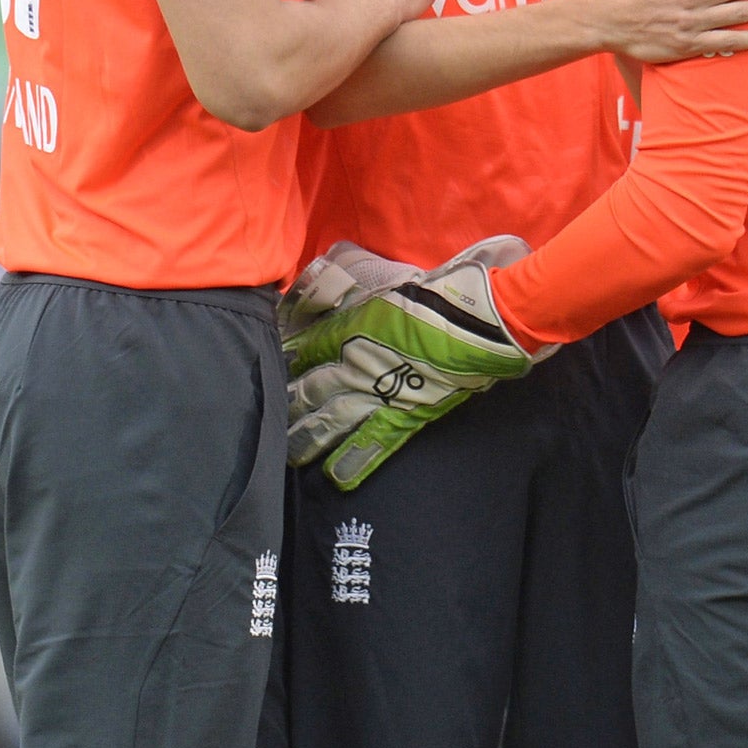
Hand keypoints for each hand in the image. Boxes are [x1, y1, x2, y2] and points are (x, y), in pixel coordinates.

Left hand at [283, 238, 540, 490]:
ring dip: (305, 437)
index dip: (288, 360)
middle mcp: (356, 364)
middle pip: (308, 389)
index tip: (274, 367)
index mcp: (351, 328)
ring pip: (329, 419)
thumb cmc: (440, 294)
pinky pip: (375, 441)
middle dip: (286, 403)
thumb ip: (353, 280)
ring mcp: (380, 392)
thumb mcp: (387, 279)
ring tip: (287, 453)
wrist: (482, 320)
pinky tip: (335, 478)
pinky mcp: (407, 413)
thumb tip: (327, 269)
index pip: (306, 349)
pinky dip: (355, 460)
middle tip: (265, 417)